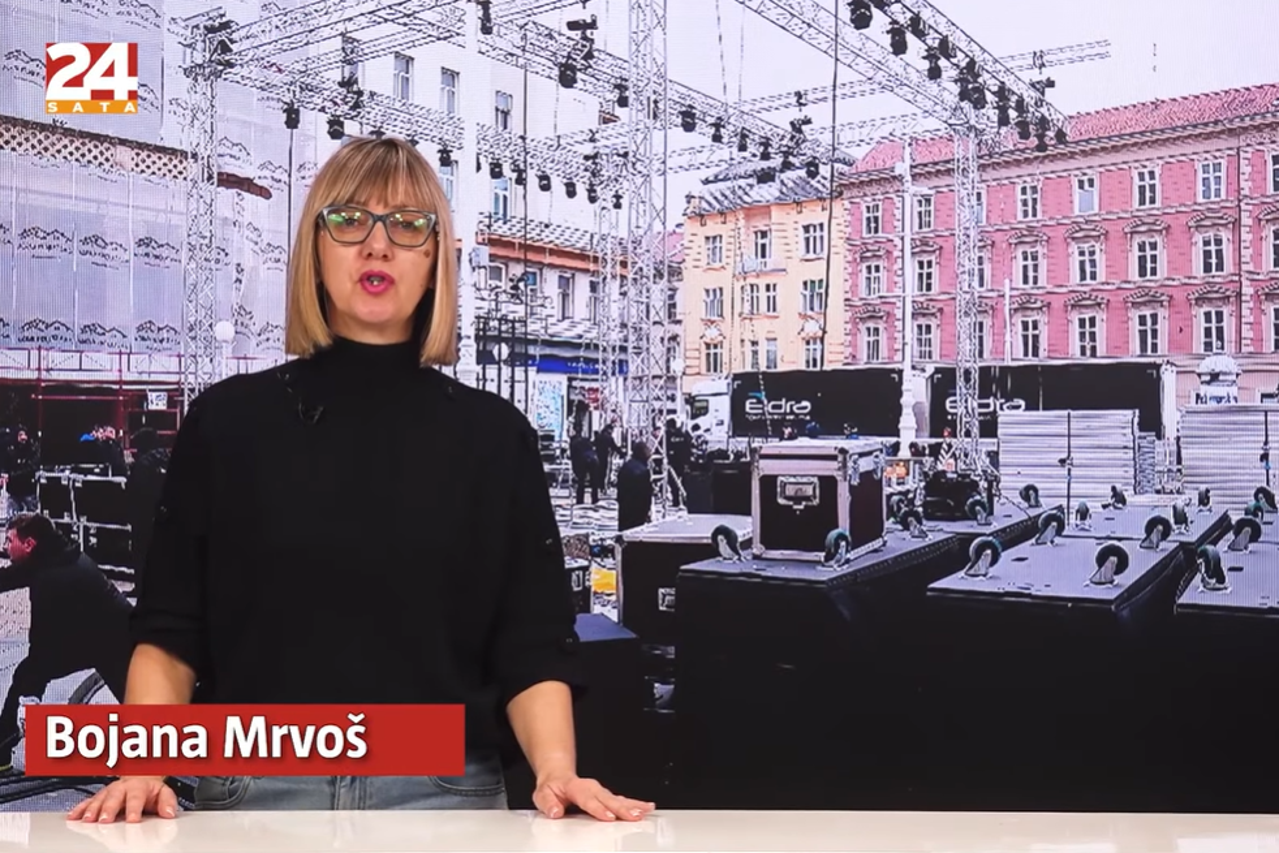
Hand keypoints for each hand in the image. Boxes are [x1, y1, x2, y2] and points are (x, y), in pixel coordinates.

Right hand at [67, 776, 177, 823]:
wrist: (141, 777)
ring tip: (87, 820)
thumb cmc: (150, 790)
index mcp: (139, 786)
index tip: (132, 819)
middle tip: (105, 820)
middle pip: (114, 797)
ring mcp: (109, 791)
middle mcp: (122, 788)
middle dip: (109, 809)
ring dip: (92, 809)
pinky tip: (73, 817)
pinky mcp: (99, 797)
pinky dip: (80, 809)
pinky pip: (88, 802)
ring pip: (99, 799)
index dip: (134, 808)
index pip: (136, 797)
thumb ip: (167, 802)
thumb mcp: (164, 793)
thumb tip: (170, 814)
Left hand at [532, 772, 654, 821]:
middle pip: (608, 798)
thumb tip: (555, 812)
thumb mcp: (542, 795)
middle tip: (634, 815)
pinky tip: (647, 807)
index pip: (588, 799)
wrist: (557, 776)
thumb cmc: (552, 788)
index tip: (608, 816)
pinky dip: (635, 803)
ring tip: (645, 810)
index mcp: (575, 787)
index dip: (598, 808)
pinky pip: (622, 800)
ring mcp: (600, 791)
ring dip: (632, 805)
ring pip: (618, 798)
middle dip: (622, 808)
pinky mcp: (606, 796)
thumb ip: (548, 804)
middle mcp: (591, 788)